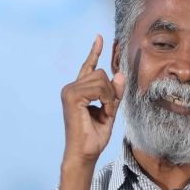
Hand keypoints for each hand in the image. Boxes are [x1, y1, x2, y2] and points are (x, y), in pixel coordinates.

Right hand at [60, 35, 125, 165]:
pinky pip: (99, 88)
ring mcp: (69, 90)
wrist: (85, 152)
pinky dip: (107, 101)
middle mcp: (71, 87)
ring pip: (102, 79)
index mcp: (78, 90)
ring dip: (110, 98)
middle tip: (108, 111)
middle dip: (111, 92)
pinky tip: (103, 112)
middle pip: (101, 73)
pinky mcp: (72, 96)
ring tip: (105, 113)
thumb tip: (120, 74)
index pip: (89, 66)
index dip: (95, 51)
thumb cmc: (94, 136)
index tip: (100, 37)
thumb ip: (115, 93)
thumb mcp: (110, 110)